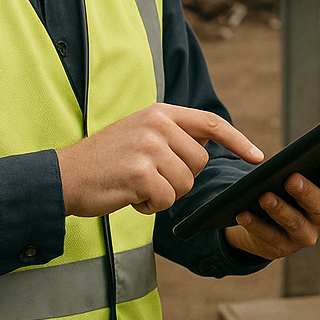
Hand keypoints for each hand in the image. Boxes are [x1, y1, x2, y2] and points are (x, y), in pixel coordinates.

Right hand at [57, 103, 263, 217]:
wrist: (63, 176)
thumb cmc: (105, 161)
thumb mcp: (140, 134)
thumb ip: (172, 136)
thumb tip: (207, 149)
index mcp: (160, 113)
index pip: (211, 123)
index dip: (238, 140)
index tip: (257, 156)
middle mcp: (156, 124)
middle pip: (199, 163)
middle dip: (180, 179)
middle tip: (150, 178)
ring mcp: (148, 147)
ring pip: (184, 184)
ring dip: (164, 194)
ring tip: (136, 185)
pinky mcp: (139, 172)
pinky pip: (166, 199)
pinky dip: (151, 206)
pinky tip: (130, 196)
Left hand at [223, 153, 319, 260]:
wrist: (267, 219)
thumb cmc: (285, 188)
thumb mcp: (296, 176)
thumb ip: (299, 167)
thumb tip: (289, 157)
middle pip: (319, 206)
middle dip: (305, 192)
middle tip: (291, 179)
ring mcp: (305, 236)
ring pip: (294, 223)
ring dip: (279, 210)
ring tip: (264, 197)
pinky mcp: (283, 248)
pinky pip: (269, 236)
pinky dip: (255, 225)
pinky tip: (243, 213)